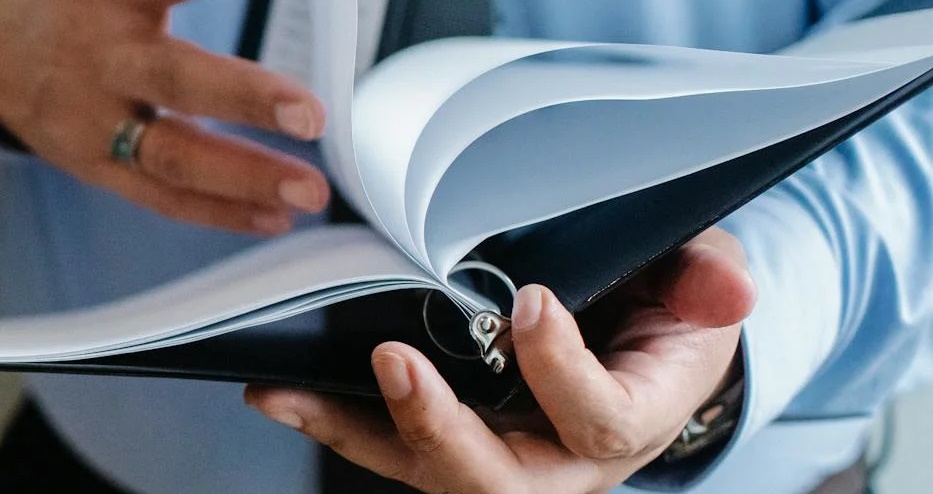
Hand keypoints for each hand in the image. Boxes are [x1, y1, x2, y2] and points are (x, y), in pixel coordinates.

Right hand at [0, 0, 329, 234]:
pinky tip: (273, 219)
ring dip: (247, 178)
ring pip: (174, 155)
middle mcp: (104, 57)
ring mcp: (96, 121)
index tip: (309, 8)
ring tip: (307, 193)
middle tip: (312, 116)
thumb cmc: (73, 2)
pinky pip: (161, 197)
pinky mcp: (94, 165)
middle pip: (176, 78)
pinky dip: (220, 212)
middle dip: (247, 98)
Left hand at [246, 228, 755, 492]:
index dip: (559, 371)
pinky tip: (281, 394)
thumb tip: (730, 288)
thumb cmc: (666, 310)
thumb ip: (706, 283)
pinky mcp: (455, 440)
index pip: (596, 422)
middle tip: (394, 362)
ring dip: (358, 431)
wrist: (638, 344)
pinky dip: (335, 421)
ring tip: (289, 392)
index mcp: (630, 420)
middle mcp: (560, 461)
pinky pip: (391, 447)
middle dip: (441, 430)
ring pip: (428, 473)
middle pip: (497, 481)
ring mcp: (502, 456)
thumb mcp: (698, 283)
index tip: (528, 301)